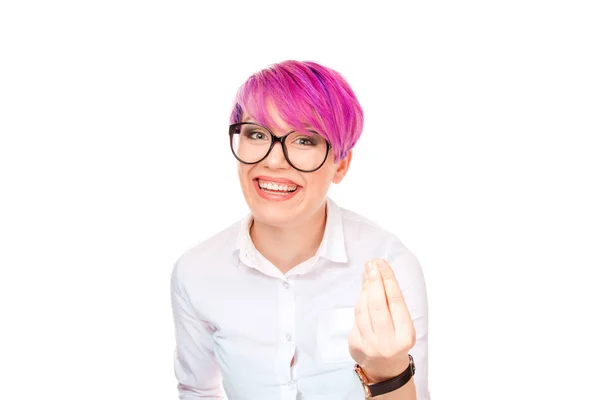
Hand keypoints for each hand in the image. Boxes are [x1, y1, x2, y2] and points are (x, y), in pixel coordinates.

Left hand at [348, 259, 415, 382]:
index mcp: (405, 335)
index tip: (382, 264)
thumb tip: (378, 272)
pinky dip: (360, 303)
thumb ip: (391, 301)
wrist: (386, 368)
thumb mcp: (402, 324)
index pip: (396, 301)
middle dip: (374, 281)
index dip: (388, 279)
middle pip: (378, 304)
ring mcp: (370, 345)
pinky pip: (356, 318)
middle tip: (371, 264)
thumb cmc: (396, 339)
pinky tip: (363, 293)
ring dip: (364, 289)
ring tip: (367, 274)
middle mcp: (388, 342)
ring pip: (363, 310)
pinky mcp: (356, 345)